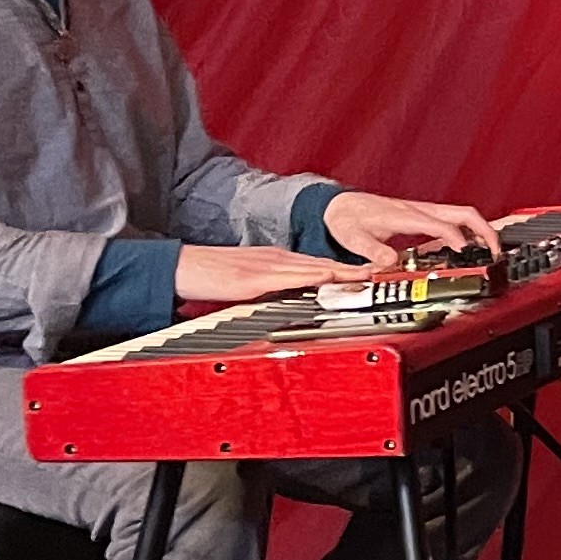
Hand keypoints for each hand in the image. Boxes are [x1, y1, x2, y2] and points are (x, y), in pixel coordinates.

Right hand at [176, 243, 366, 309]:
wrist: (179, 268)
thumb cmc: (210, 276)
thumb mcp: (250, 281)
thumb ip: (273, 287)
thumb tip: (294, 300)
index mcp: (275, 261)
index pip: (318, 264)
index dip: (346, 269)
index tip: (369, 276)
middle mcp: (275, 259)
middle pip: (322, 263)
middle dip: (352, 270)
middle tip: (381, 275)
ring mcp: (265, 267)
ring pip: (311, 268)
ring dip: (340, 272)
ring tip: (366, 278)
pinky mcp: (252, 278)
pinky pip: (287, 277)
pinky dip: (310, 278)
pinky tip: (326, 278)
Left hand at [324, 191, 501, 260]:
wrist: (341, 206)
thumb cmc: (348, 219)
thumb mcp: (353, 238)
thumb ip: (372, 251)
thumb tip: (391, 261)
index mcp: (406, 216)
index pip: (441, 224)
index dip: (456, 238)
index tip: (465, 253)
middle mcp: (419, 211)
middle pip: (464, 214)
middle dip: (485, 231)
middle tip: (495, 252)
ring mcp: (424, 212)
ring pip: (463, 215)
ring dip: (482, 230)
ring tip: (491, 251)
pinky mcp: (424, 216)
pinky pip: (454, 220)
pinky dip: (470, 232)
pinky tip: (469, 247)